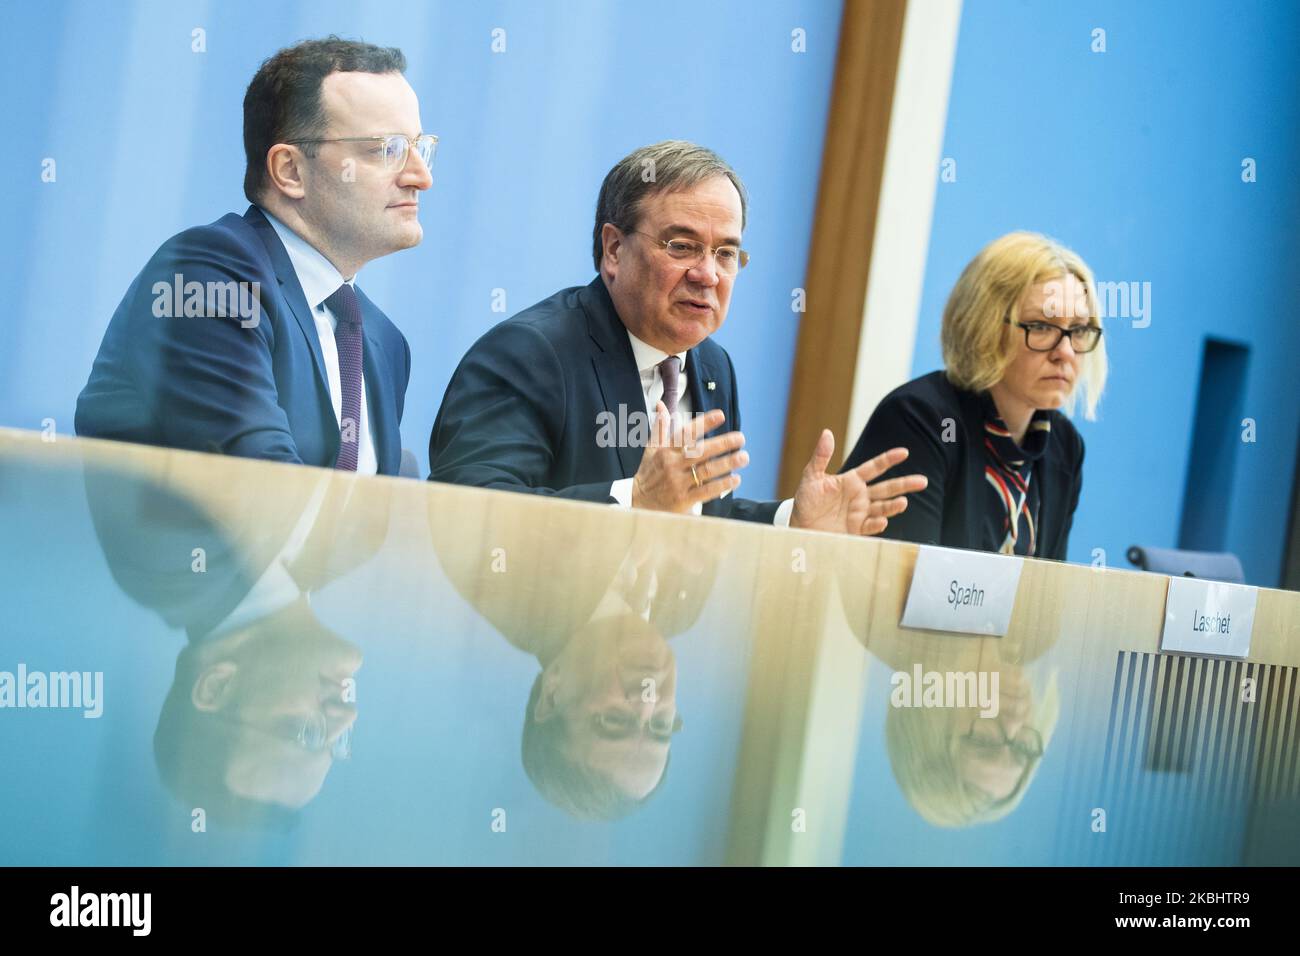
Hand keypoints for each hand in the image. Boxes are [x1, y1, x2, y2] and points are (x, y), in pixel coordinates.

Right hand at [632, 403, 747, 512]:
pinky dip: (722, 485)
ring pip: (707, 470)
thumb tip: (661, 405)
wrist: (639, 503)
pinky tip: (735, 479)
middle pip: (701, 451)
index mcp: (665, 450)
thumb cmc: (649, 473)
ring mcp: (678, 483)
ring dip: (728, 463)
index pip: (686, 433)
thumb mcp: (651, 449)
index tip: (721, 415)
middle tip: (740, 438)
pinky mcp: (684, 500)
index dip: (704, 423)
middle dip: (723, 443)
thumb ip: (660, 427)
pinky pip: (707, 490)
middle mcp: (672, 465)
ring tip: (743, 457)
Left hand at [790, 430, 927, 534]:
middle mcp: (859, 496)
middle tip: (923, 481)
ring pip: (883, 507)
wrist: (799, 527)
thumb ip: (821, 456)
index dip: (889, 459)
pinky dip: (878, 523)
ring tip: (903, 502)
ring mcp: (860, 513)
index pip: (874, 467)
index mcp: (851, 480)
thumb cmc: (805, 501)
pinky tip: (882, 520)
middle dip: (905, 484)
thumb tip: (827, 432)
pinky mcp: (856, 529)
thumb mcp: (811, 476)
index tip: (904, 452)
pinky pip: (871, 526)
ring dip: (894, 505)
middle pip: (887, 488)